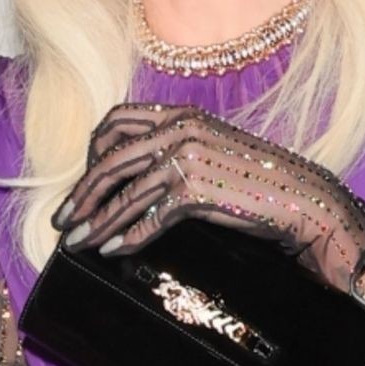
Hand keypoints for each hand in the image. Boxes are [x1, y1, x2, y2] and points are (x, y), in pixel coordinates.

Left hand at [52, 104, 364, 297]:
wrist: (303, 199)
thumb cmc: (260, 182)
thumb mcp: (212, 152)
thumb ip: (176, 152)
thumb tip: (136, 180)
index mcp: (180, 114)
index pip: (115, 123)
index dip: (91, 153)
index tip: (82, 181)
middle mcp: (178, 129)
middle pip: (109, 161)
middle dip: (80, 194)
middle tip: (61, 220)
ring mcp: (185, 158)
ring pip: (123, 194)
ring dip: (94, 221)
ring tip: (74, 243)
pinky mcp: (194, 191)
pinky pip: (147, 219)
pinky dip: (124, 237)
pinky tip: (110, 251)